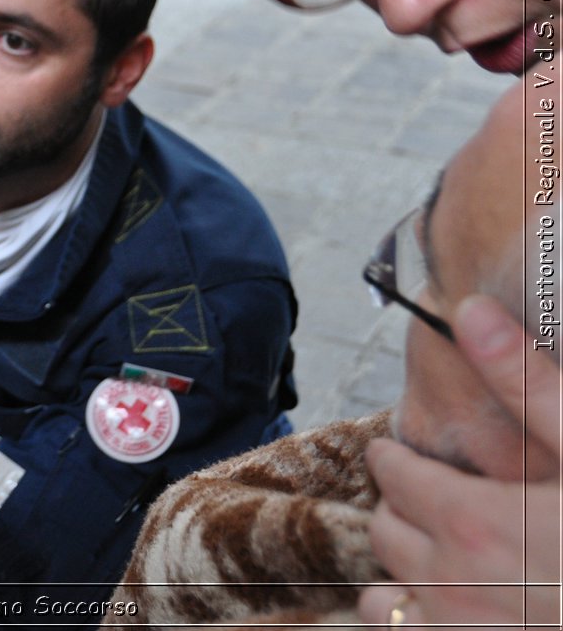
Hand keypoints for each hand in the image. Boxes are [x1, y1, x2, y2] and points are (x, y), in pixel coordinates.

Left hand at [359, 296, 560, 629]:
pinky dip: (414, 623)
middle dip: (401, 509)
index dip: (396, 458)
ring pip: (382, 600)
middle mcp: (451, 583)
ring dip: (401, 575)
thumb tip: (470, 312)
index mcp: (472, 521)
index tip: (404, 452)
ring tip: (438, 557)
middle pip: (385, 532)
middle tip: (429, 498)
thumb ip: (530, 385)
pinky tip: (455, 609)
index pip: (392, 474)